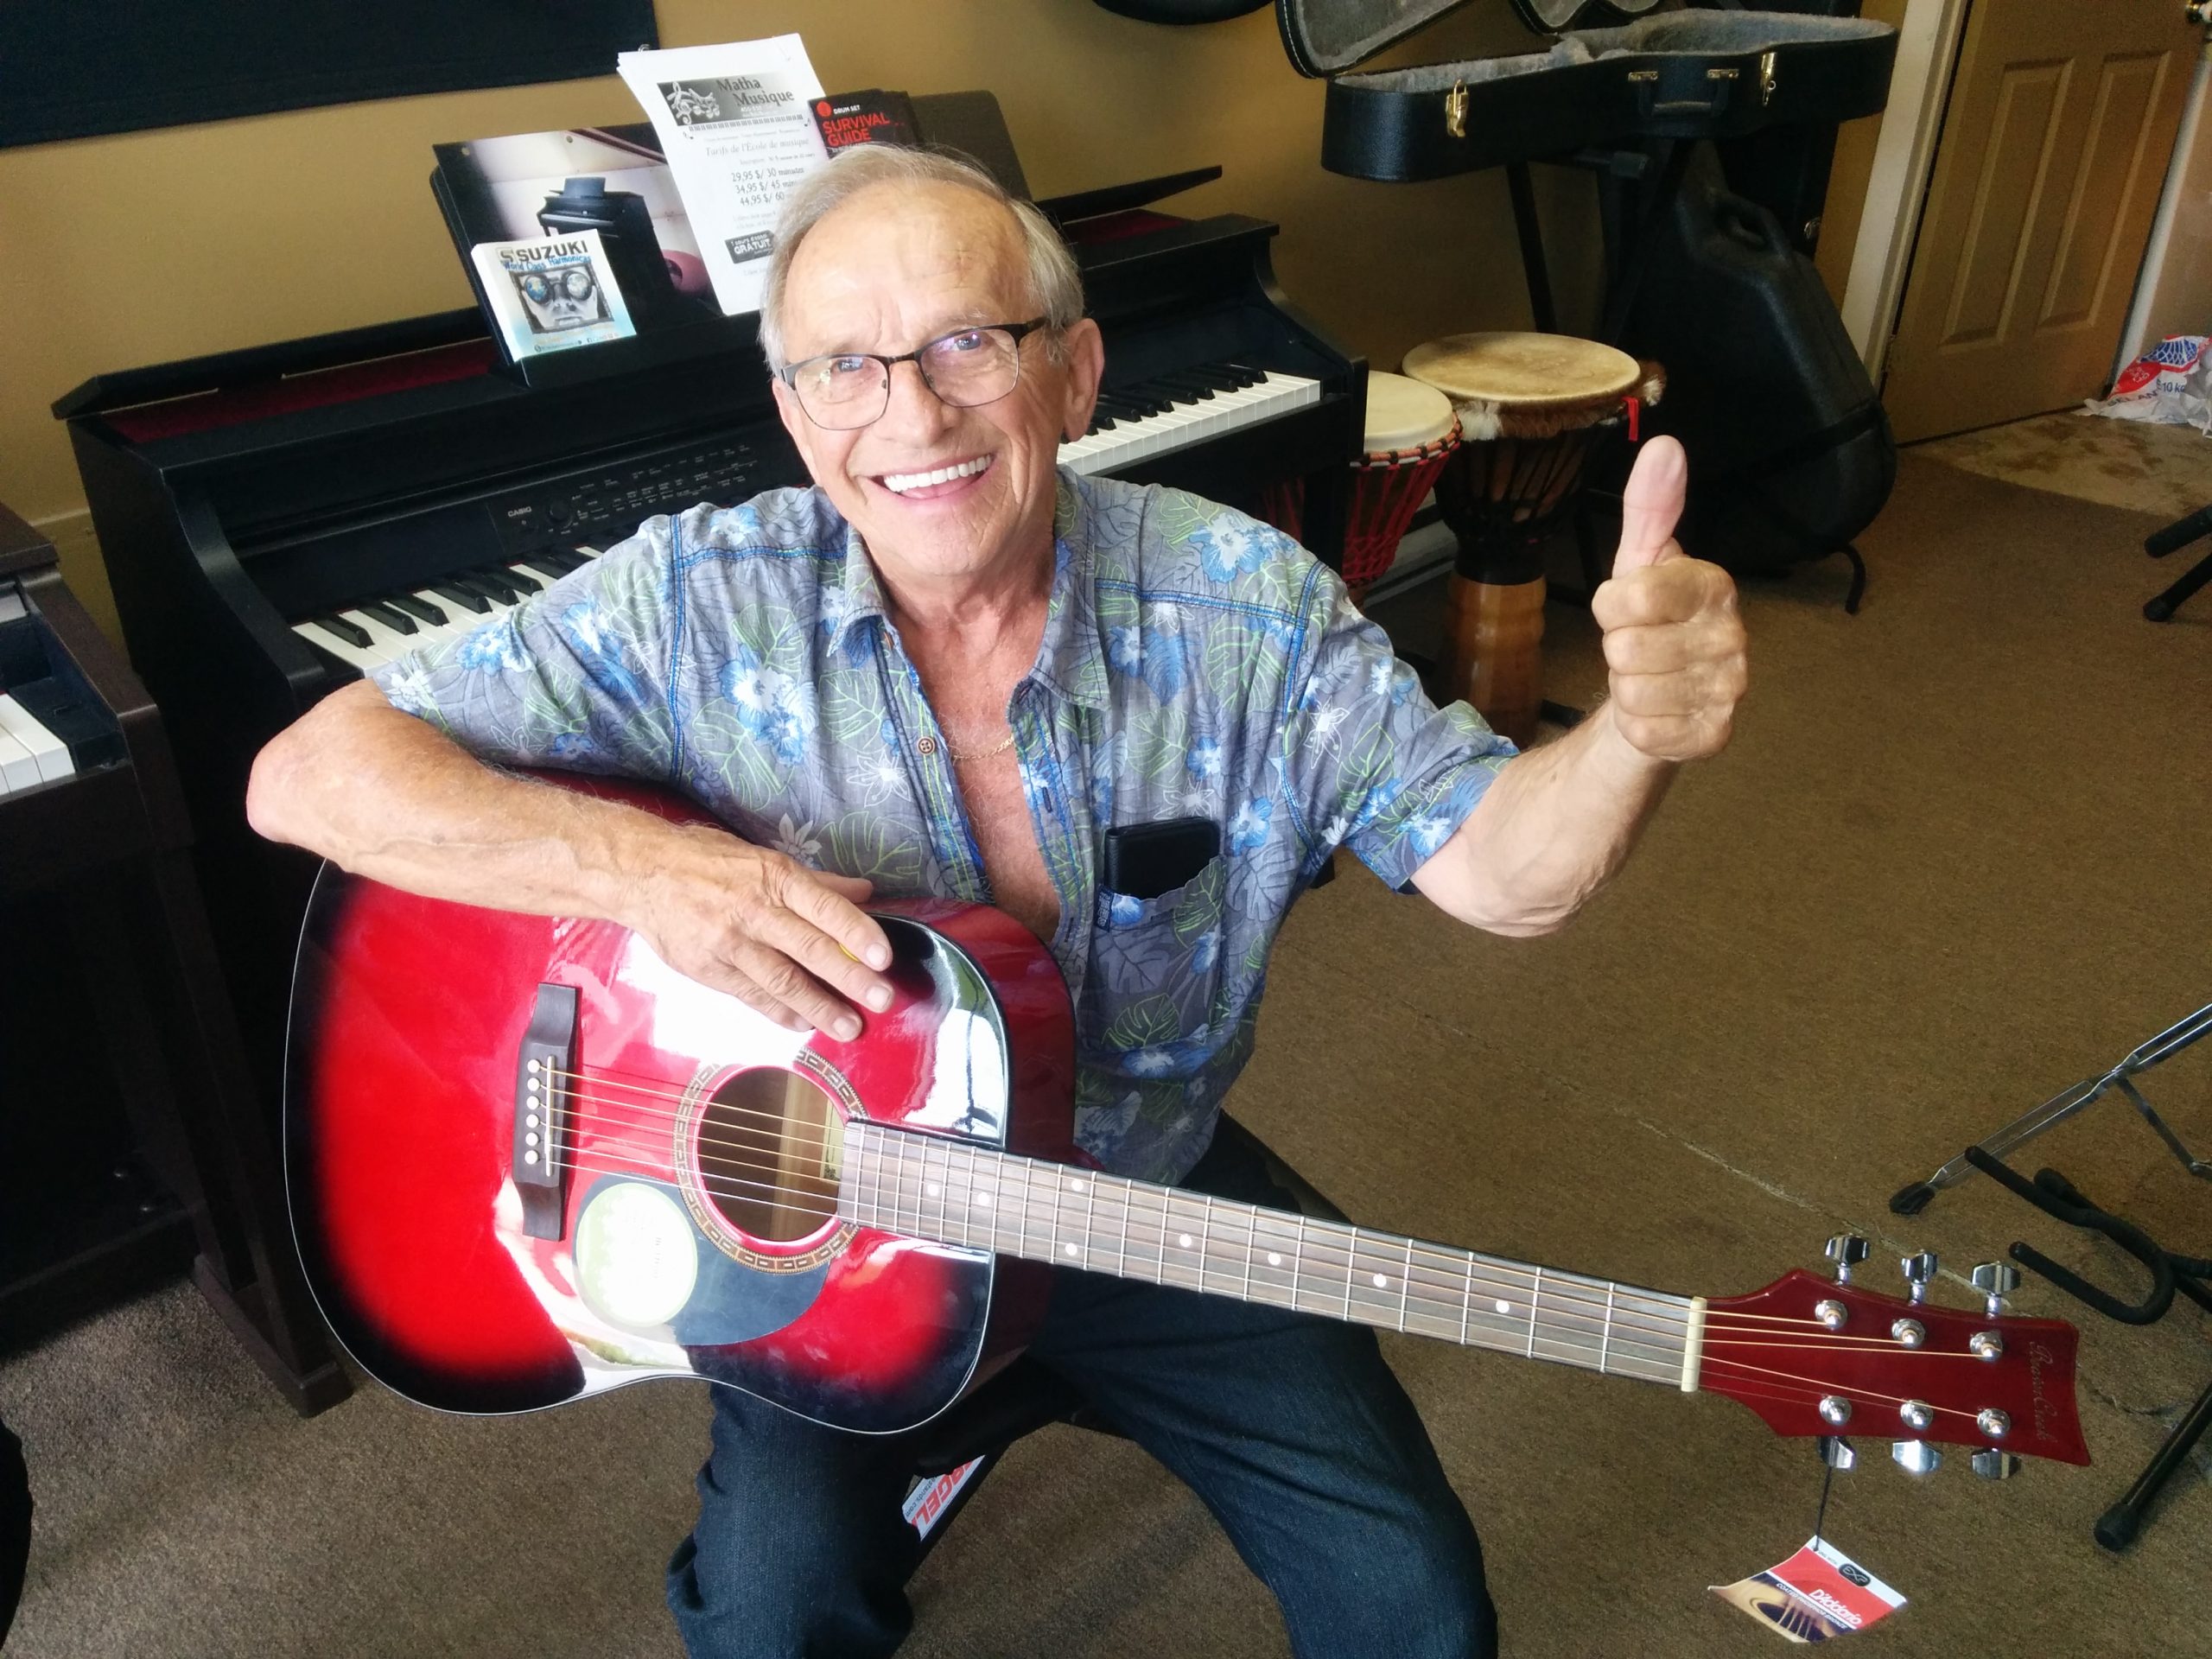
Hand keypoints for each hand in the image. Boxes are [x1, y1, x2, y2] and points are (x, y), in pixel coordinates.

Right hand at [629, 821, 893, 1039]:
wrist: (643, 874)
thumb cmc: (708, 861)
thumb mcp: (763, 858)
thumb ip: (816, 882)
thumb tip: (863, 894)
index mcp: (774, 877)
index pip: (825, 907)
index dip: (856, 933)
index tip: (883, 957)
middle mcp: (754, 910)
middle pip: (810, 949)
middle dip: (849, 979)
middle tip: (881, 1000)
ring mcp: (730, 944)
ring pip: (783, 981)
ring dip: (820, 1007)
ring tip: (849, 1027)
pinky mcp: (710, 969)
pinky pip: (753, 996)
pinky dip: (781, 1013)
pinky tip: (804, 1024)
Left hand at [1589, 436, 1746, 762]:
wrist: (1658, 688)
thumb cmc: (1648, 619)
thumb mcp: (1638, 562)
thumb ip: (1650, 507)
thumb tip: (1664, 444)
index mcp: (1714, 586)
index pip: (1632, 597)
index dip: (1611, 606)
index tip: (1623, 608)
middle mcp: (1733, 637)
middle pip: (1626, 650)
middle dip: (1617, 651)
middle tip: (1637, 648)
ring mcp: (1729, 689)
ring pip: (1634, 693)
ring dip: (1626, 689)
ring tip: (1647, 677)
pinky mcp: (1714, 734)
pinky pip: (1646, 732)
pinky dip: (1636, 725)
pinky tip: (1656, 710)